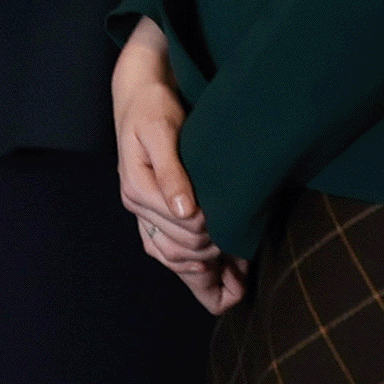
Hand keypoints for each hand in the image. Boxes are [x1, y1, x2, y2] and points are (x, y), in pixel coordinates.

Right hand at [110, 20, 238, 309]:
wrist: (139, 93)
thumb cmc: (153, 107)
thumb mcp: (162, 131)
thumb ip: (172, 172)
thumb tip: (185, 212)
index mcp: (138, 189)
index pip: (180, 232)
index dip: (211, 242)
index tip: (239, 246)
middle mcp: (139, 205)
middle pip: (177, 252)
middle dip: (211, 270)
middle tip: (245, 283)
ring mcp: (145, 211)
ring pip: (173, 258)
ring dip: (203, 277)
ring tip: (237, 289)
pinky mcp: (154, 210)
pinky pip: (169, 250)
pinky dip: (194, 268)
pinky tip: (220, 277)